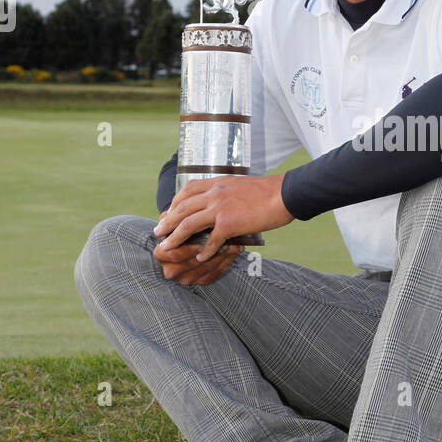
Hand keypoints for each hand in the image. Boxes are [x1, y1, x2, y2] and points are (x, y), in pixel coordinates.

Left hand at [153, 174, 292, 264]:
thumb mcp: (240, 185)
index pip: (187, 190)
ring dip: (175, 237)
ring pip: (188, 224)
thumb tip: (219, 202)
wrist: (284, 194)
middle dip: (167, 221)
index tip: (168, 212)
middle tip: (157, 231)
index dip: (174, 203)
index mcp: (216, 183)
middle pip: (181, 208)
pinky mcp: (229, 223)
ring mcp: (219, 208)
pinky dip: (204, 251)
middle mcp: (214, 194)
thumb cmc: (267, 191)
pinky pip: (211, 240)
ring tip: (167, 246)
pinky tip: (200, 259)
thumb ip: (226, 192)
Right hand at [153, 221, 246, 285]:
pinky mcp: (200, 281)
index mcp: (161, 253)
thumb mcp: (179, 218)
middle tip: (227, 239)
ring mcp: (186, 278)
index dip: (192, 244)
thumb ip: (179, 215)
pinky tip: (236, 250)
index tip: (210, 231)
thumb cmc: (186, 224)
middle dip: (210, 250)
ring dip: (222, 255)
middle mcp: (171, 270)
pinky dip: (227, 262)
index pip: (174, 252)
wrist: (192, 240)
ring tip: (236, 243)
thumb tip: (185, 209)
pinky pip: (214, 275)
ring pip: (205, 269)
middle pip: (192, 262)